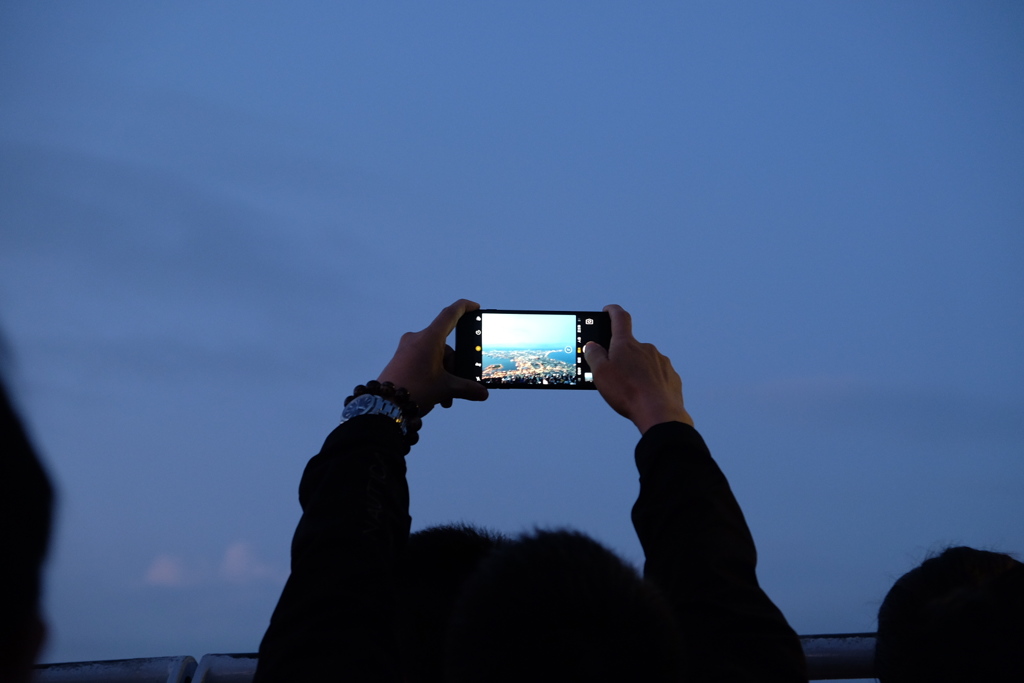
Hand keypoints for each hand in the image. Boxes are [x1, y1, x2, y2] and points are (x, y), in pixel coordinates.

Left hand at [377, 299, 488, 415]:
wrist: (384, 404)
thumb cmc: (414, 389)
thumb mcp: (445, 388)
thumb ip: (466, 388)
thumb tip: (482, 393)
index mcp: (430, 338)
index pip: (450, 315)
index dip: (464, 308)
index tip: (475, 307)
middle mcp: (417, 339)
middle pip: (445, 347)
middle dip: (454, 367)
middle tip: (457, 386)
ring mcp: (407, 349)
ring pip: (435, 358)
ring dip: (444, 376)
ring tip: (445, 397)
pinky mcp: (401, 359)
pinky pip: (424, 362)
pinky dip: (433, 376)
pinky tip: (436, 396)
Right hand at [583, 304, 692, 433]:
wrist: (659, 412)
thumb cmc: (628, 392)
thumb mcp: (600, 374)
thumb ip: (594, 356)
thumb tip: (592, 346)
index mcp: (626, 344)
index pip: (620, 318)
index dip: (612, 311)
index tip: (608, 310)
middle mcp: (645, 348)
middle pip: (630, 345)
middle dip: (621, 355)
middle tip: (612, 373)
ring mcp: (660, 361)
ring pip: (644, 361)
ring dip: (635, 369)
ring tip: (628, 389)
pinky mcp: (670, 375)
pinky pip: (656, 373)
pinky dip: (649, 380)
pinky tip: (643, 394)